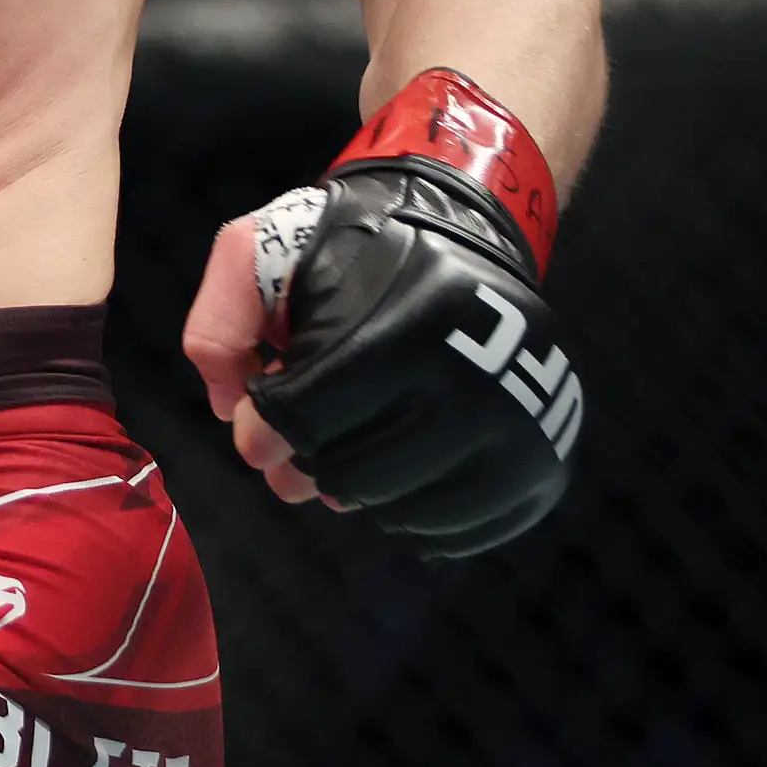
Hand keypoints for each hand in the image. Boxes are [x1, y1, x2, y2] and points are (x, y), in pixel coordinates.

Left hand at [187, 149, 582, 557]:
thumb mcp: (263, 251)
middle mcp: (477, 383)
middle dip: (309, 470)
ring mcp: (521, 432)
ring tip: (346, 462)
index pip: (313, 414)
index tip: (255, 434)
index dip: (268, 431)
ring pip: (408, 511)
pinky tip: (393, 484)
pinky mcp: (545, 467)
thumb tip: (229, 414)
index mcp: (406, 323)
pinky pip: (463, 530)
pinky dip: (413, 520)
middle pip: (359, 473)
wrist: (460, 236)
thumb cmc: (347, 251)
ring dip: (359, 496)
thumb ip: (221, 323)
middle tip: (296, 459)